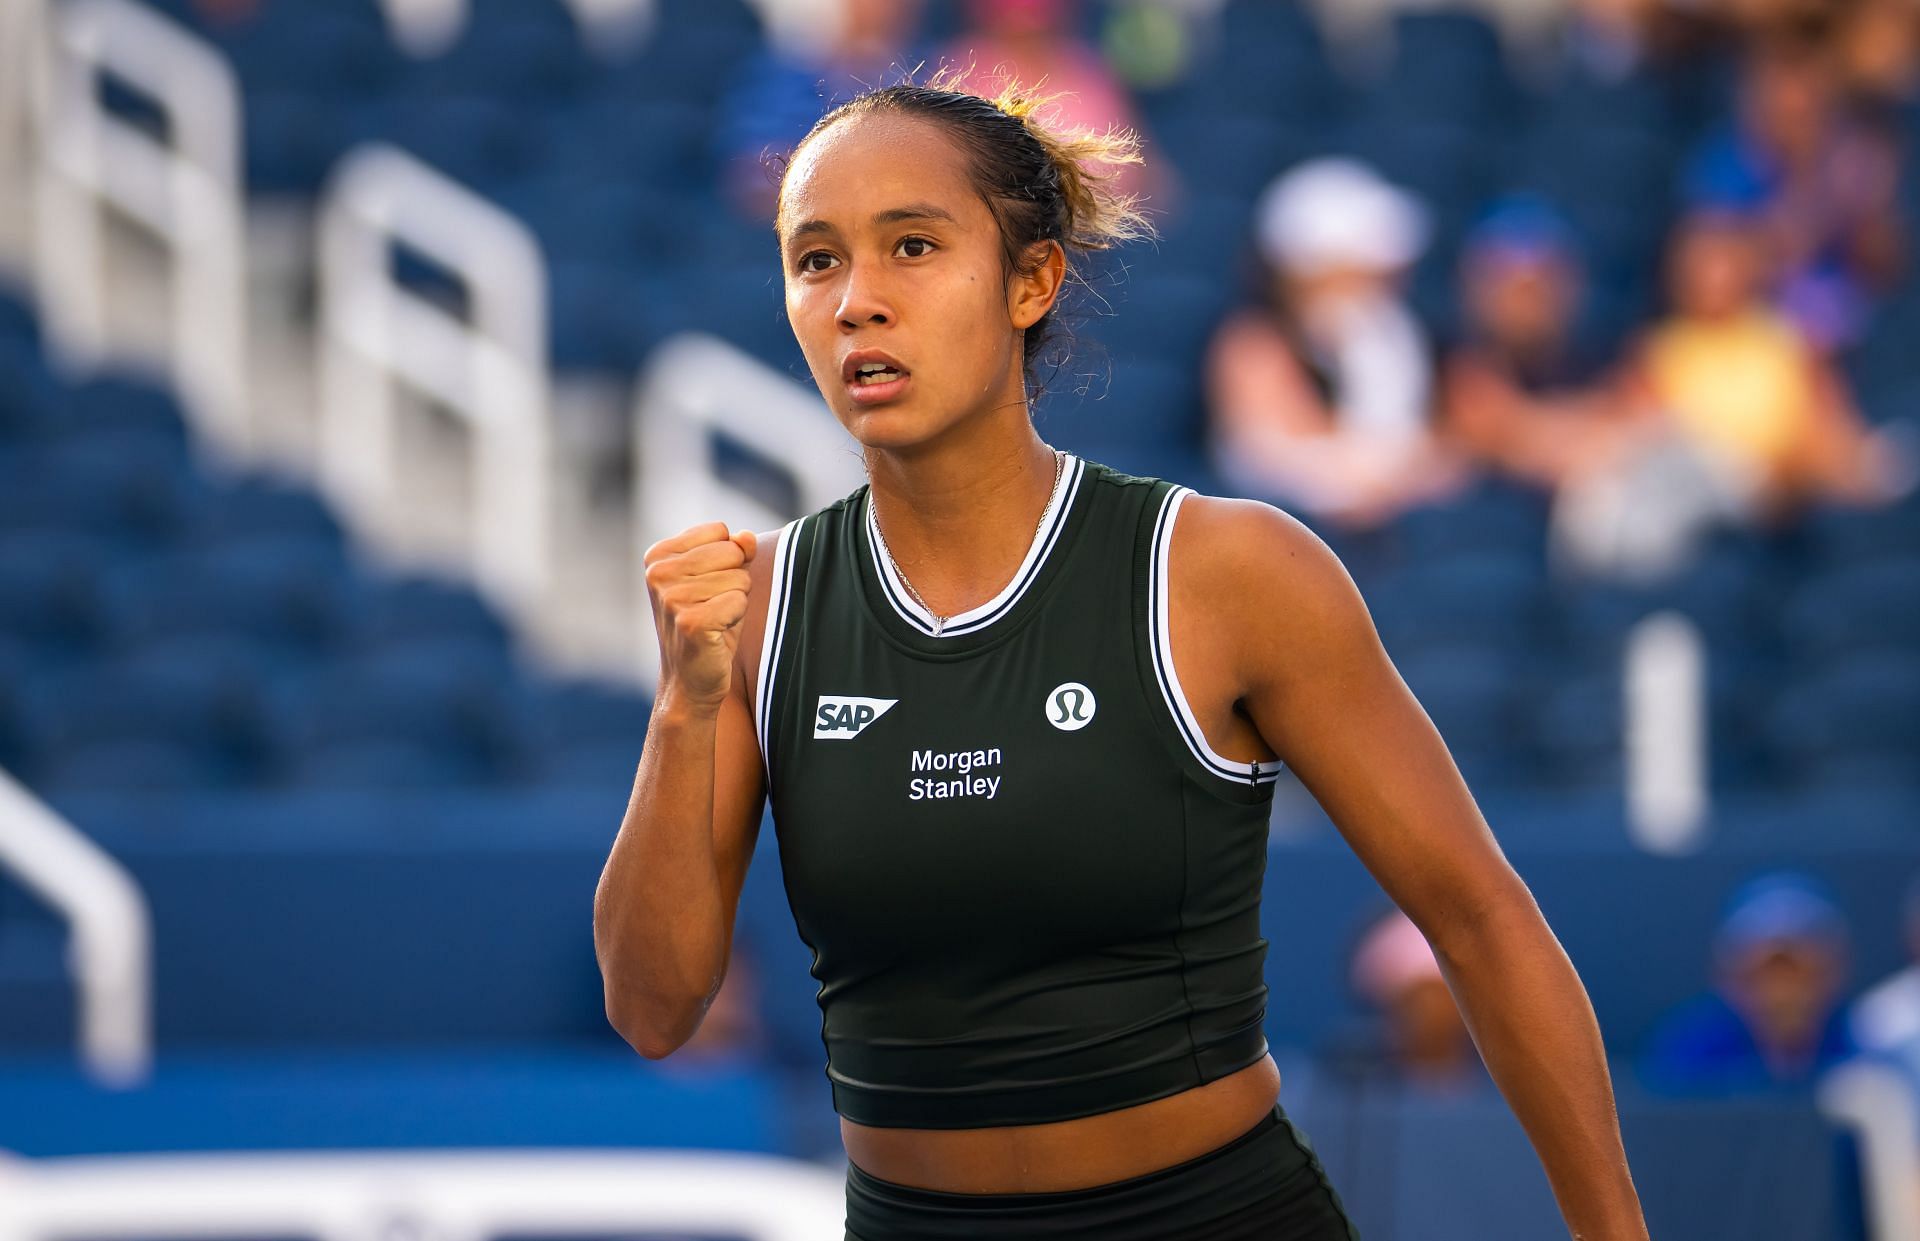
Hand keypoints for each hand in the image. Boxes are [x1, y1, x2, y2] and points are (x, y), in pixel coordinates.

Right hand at [643, 523, 757, 712]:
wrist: (690, 679)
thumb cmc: (708, 625)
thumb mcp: (722, 579)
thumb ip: (736, 551)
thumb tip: (747, 538)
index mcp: (658, 557)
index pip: (720, 531)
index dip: (727, 560)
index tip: (707, 587)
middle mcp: (659, 574)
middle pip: (731, 552)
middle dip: (735, 580)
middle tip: (713, 607)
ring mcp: (671, 598)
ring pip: (739, 578)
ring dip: (735, 602)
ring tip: (714, 621)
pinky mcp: (690, 621)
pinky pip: (739, 601)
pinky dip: (736, 618)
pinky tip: (716, 634)